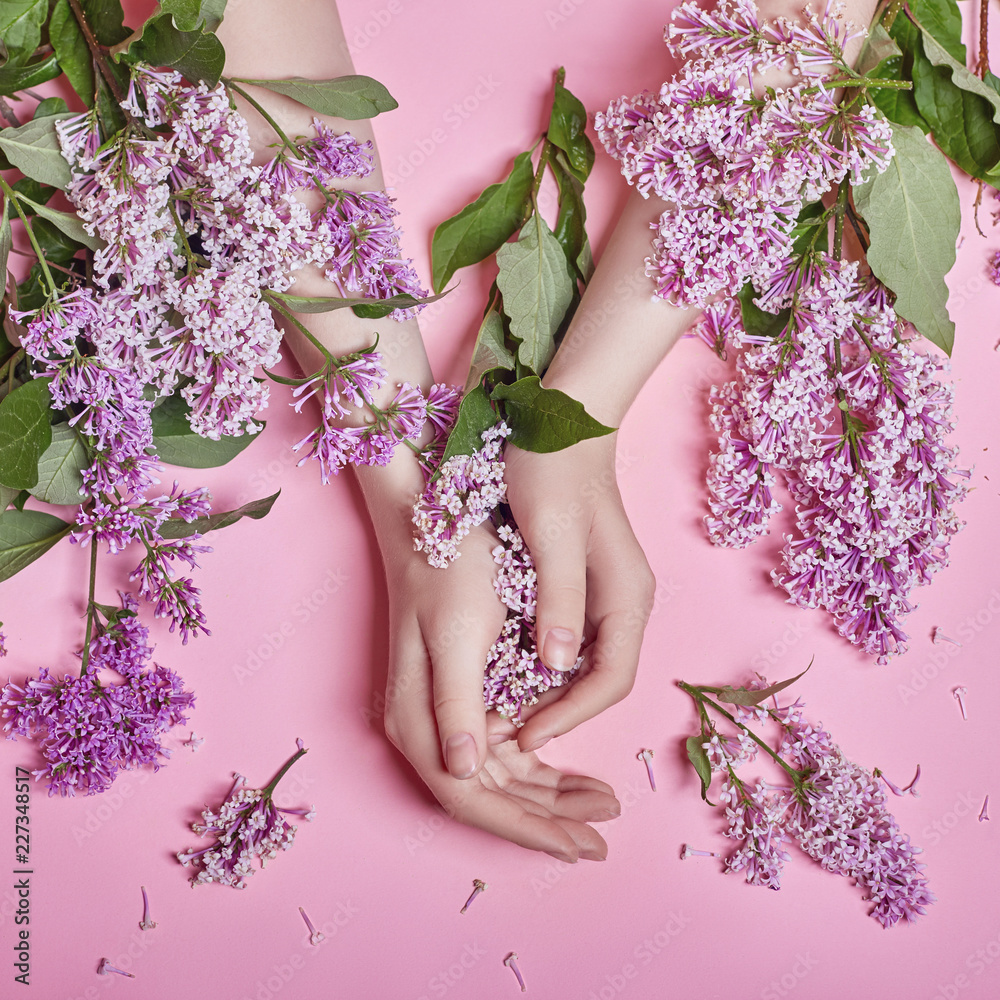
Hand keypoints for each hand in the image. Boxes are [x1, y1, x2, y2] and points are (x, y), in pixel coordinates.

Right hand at [381, 525, 619, 859]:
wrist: (429, 520)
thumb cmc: (448, 571)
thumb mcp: (459, 633)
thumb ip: (456, 704)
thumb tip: (463, 773)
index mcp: (417, 722)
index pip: (472, 799)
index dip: (526, 826)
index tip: (578, 843)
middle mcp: (423, 730)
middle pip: (488, 799)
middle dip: (545, 821)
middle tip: (603, 835)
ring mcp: (441, 717)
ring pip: (498, 781)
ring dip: (547, 798)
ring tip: (600, 804)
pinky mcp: (461, 698)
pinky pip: (501, 750)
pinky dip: (538, 766)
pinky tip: (573, 771)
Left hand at [490, 434, 655, 752]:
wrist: (560, 416)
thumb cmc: (553, 467)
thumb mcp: (550, 533)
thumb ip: (558, 599)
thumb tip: (556, 667)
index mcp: (627, 595)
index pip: (610, 681)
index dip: (568, 716)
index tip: (522, 735)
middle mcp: (624, 601)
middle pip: (597, 680)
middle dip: (553, 712)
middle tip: (500, 730)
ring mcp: (605, 593)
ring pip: (579, 664)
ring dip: (543, 693)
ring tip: (496, 709)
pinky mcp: (581, 583)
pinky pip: (565, 640)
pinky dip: (537, 664)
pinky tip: (501, 669)